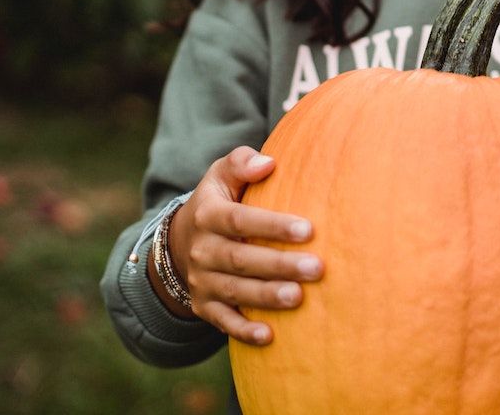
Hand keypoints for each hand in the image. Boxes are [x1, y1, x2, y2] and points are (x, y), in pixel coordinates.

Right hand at [154, 146, 323, 345]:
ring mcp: (202, 280)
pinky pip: (223, 321)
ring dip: (266, 296)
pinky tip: (269, 336)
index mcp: (208, 215)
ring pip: (235, 291)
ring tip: (298, 298)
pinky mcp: (204, 306)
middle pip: (241, 259)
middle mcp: (202, 250)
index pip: (240, 220)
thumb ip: (241, 163)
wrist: (181, 242)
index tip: (308, 229)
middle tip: (317, 268)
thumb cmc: (219, 201)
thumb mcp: (221, 175)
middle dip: (279, 265)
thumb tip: (268, 163)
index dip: (272, 225)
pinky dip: (244, 330)